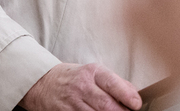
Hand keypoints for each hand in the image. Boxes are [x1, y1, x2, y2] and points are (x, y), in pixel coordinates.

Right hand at [20, 63, 141, 110]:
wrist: (42, 83)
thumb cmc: (73, 78)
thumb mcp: (93, 73)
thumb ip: (115, 83)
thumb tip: (135, 94)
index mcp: (92, 73)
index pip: (112, 84)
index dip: (127, 96)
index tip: (136, 104)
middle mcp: (82, 87)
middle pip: (106, 106)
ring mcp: (72, 103)